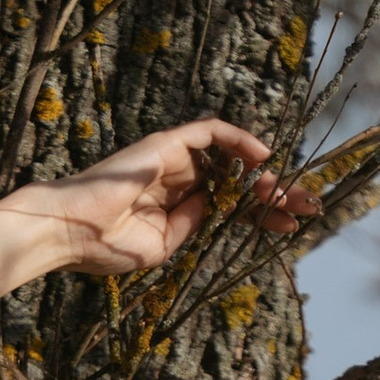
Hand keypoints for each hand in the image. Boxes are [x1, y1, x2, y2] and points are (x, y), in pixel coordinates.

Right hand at [0, 118, 316, 282]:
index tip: (293, 226)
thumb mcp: (163, 247)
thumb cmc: (106, 247)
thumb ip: (194, 228)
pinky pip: (212, 132)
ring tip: (290, 190)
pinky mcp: (168, 142)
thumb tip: (220, 212)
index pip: (233, 207)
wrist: (71, 231)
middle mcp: (182, 178)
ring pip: (232, 157)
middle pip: (240, 180)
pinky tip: (263, 159)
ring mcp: (175, 158)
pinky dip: (240, 140)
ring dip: (265, 172)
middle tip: (309, 207)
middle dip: (276, 193)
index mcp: (180, 207)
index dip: (265, 215)